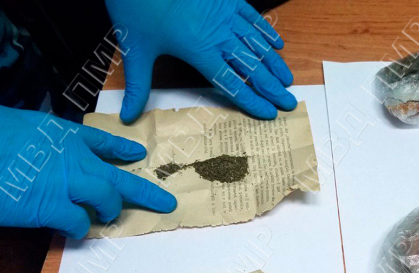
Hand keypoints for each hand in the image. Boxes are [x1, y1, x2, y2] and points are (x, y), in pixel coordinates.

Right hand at [0, 104, 176, 237]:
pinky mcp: (53, 208)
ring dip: (110, 212)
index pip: (102, 140)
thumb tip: (41, 156)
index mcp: (63, 134)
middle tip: (166, 204)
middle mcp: (73, 158)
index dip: (122, 149)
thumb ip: (41, 143)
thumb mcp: (20, 127)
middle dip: (147, 193)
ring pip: (108, 200)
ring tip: (108, 217)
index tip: (137, 154)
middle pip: (119, 177)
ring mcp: (67, 184)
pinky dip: (78, 228)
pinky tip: (72, 228)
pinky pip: (79, 223)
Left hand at [105, 0, 295, 122]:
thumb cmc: (137, 7)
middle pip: (252, 67)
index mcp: (199, 50)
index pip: (232, 83)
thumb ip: (137, 85)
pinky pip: (253, 18)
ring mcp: (225, 15)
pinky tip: (276, 44)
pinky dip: (266, 32)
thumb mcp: (135, 48)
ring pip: (257, 44)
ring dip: (274, 64)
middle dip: (272, 87)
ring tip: (288, 79)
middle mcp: (218, 35)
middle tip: (289, 102)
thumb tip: (129, 116)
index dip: (252, 100)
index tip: (269, 113)